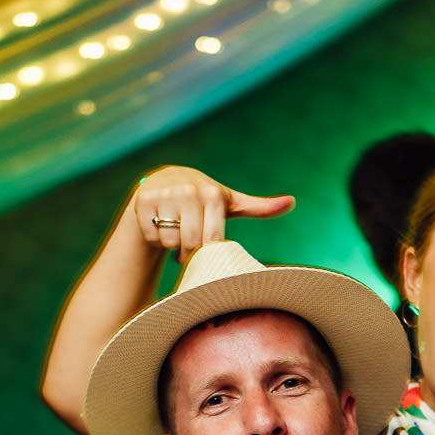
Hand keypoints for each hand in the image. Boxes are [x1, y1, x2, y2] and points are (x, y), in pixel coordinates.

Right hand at [132, 166, 294, 263]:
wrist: (162, 184)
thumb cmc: (202, 200)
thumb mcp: (229, 203)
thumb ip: (259, 207)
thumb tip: (291, 202)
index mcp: (212, 193)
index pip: (211, 240)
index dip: (206, 249)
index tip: (204, 242)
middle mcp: (188, 190)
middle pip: (189, 244)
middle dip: (188, 250)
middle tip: (187, 240)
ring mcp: (164, 194)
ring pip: (169, 241)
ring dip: (171, 244)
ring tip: (173, 229)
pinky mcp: (142, 200)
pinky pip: (151, 235)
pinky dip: (154, 236)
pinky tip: (158, 223)